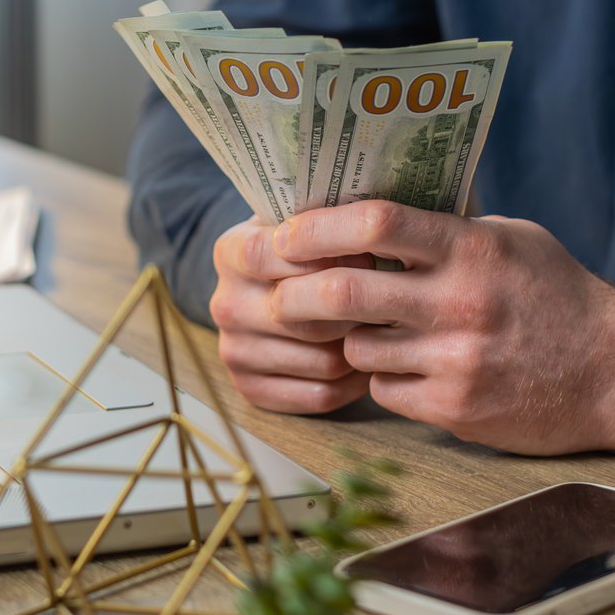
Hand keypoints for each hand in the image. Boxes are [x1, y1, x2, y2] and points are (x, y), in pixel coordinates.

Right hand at [209, 217, 371, 413]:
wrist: (275, 290)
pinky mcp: (251, 389)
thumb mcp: (307, 220)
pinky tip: (367, 361)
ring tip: (386, 332)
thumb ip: (328, 219)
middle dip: (353, 309)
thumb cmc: (308, 250)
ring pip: (321, 360)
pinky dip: (354, 383)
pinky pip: (321, 395)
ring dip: (362, 348)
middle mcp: (225, 304)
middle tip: (389, 301)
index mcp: (230, 253)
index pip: (265, 254)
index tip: (366, 256)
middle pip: (300, 315)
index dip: (322, 257)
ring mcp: (235, 350)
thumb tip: (374, 234)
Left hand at [269, 202, 614, 455]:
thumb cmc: (560, 297)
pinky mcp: (454, 409)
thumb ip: (448, 227)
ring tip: (369, 331)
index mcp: (471, 248)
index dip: (317, 226)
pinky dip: (383, 378)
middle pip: (343, 290)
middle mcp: (459, 301)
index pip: (376, 221)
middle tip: (279, 294)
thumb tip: (372, 213)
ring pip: (356, 346)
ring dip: (348, 339)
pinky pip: (384, 389)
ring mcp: (455, 359)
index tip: (285, 233)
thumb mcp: (512, 239)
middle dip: (296, 293)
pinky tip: (408, 368)